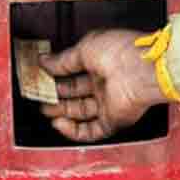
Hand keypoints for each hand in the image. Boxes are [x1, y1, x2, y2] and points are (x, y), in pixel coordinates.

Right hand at [39, 29, 166, 142]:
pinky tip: (59, 123)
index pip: (75, 70)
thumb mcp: (87, 48)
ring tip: (43, 109)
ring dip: (61, 112)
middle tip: (38, 95)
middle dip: (55, 94)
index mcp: (103, 60)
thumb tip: (46, 61)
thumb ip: (64, 59)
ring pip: (81, 113)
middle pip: (76, 93)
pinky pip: (90, 131)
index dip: (56, 73)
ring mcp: (110, 102)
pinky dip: (73, 131)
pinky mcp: (113, 119)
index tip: (40, 76)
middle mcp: (107, 82)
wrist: (142, 70)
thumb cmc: (123, 52)